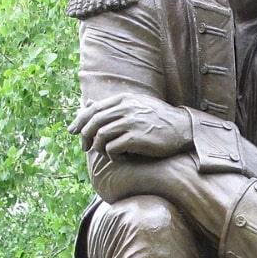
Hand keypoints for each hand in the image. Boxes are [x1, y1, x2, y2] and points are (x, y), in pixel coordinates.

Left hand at [69, 94, 191, 158]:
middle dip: (85, 136)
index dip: (80, 120)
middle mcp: (126, 108)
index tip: (72, 131)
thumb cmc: (159, 119)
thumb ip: (113, 105)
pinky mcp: (136, 138)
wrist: (183, 129)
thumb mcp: (136, 105)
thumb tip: (88, 103)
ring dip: (99, 148)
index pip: (93, 109)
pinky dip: (112, 156)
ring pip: (100, 136)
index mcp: (124, 99)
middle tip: (84, 147)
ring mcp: (131, 123)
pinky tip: (119, 158)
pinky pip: (113, 148)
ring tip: (105, 153)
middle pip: (94, 122)